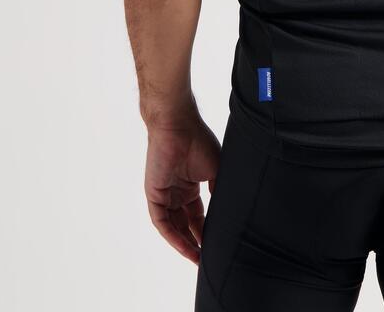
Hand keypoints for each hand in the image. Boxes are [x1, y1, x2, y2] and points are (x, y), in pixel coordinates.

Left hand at [144, 115, 221, 263]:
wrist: (178, 126)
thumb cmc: (198, 141)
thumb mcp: (216, 170)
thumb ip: (218, 191)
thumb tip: (229, 213)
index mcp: (191, 185)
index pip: (198, 215)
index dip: (207, 231)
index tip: (218, 244)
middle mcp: (177, 192)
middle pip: (186, 224)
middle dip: (196, 242)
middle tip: (208, 258)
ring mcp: (165, 194)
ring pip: (174, 227)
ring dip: (185, 243)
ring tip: (199, 258)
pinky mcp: (155, 195)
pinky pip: (162, 222)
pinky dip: (173, 236)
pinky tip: (186, 247)